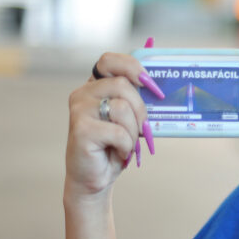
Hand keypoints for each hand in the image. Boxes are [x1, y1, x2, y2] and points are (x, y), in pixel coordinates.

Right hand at [65, 50, 163, 197]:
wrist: (94, 178)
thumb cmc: (114, 147)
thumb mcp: (128, 119)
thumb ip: (135, 100)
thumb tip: (159, 89)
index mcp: (95, 87)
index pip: (109, 60)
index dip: (132, 67)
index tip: (149, 84)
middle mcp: (83, 94)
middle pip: (123, 85)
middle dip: (140, 110)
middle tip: (140, 130)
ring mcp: (79, 110)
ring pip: (122, 108)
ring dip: (133, 131)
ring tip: (125, 144)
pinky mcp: (81, 128)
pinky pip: (119, 131)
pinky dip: (126, 145)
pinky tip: (118, 152)